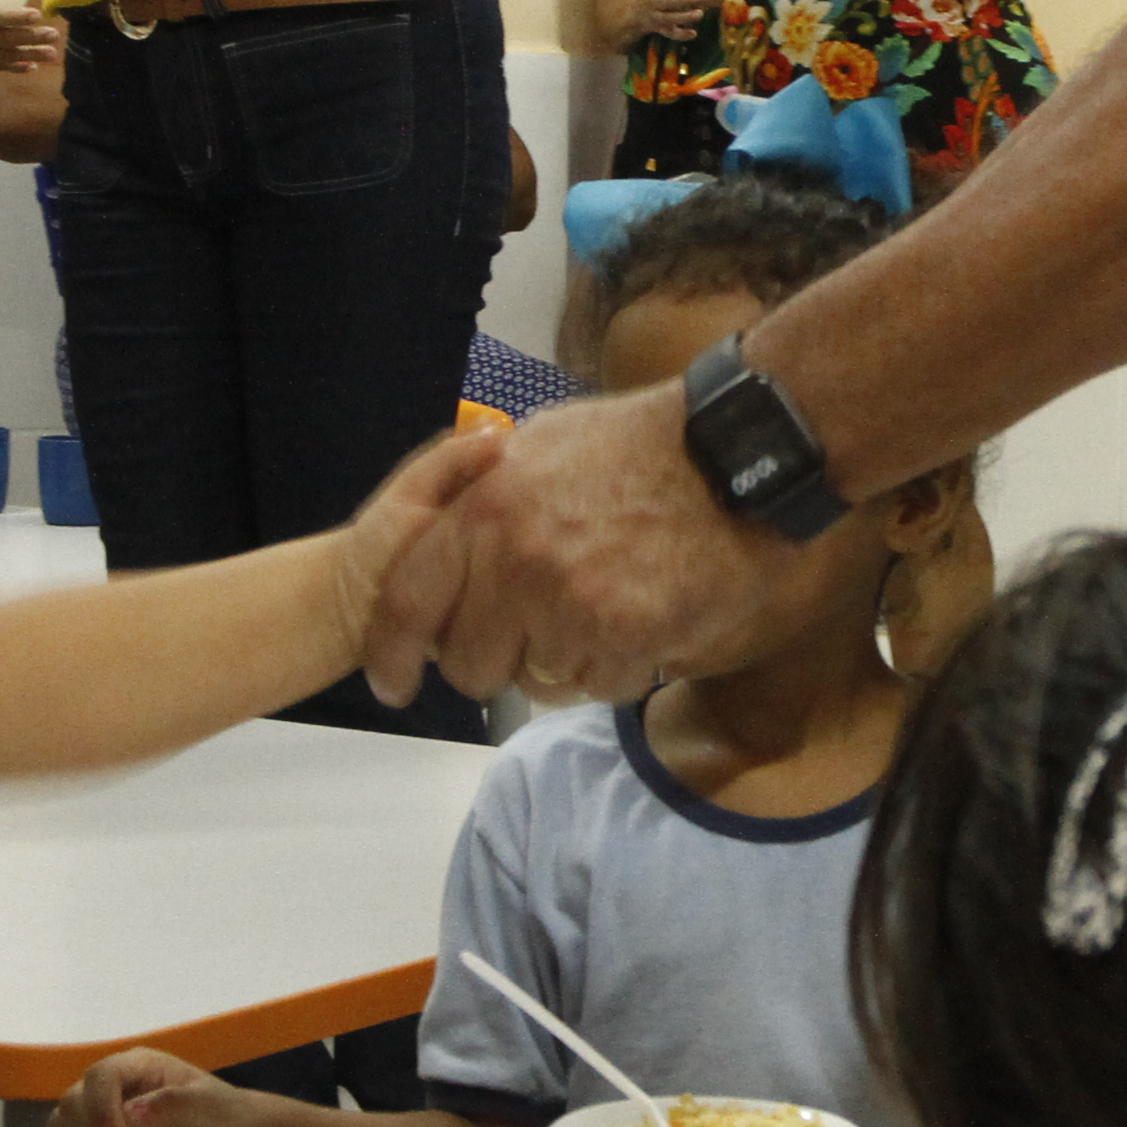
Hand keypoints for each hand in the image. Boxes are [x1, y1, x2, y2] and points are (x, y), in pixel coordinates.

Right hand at [51, 1045, 288, 1126]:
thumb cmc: (223, 1112)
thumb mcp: (208, 1107)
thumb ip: (173, 1105)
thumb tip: (130, 1113)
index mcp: (139, 1065)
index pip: (101, 1076)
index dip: (100, 1107)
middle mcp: (116, 1082)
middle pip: (75, 1099)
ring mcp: (104, 1105)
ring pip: (66, 1121)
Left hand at [355, 387, 788, 707]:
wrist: (735, 451)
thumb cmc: (641, 441)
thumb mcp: (540, 443)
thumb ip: (483, 498)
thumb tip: (449, 544)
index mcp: (484, 511)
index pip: (408, 603)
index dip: (391, 653)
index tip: (394, 685)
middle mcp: (517, 565)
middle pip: (471, 665)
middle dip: (496, 662)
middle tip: (534, 637)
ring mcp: (573, 606)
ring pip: (542, 679)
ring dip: (570, 656)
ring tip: (610, 602)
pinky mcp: (629, 637)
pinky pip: (602, 685)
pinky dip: (623, 664)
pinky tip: (647, 614)